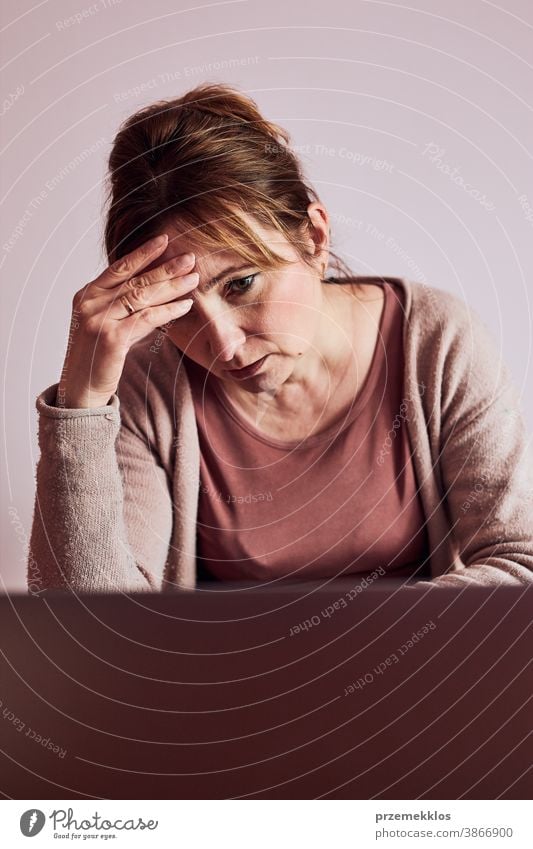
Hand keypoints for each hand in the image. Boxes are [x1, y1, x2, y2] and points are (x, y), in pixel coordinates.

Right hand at [57, 233, 197, 408]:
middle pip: (135, 279)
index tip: (165, 240)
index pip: (119, 267)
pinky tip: (185, 305)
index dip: (143, 253)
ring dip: (171, 286)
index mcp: (87, 294)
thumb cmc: (99, 357)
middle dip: (165, 268)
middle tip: (190, 258)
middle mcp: (90, 303)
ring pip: (142, 296)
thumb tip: (158, 289)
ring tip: (193, 279)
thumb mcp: (108, 323)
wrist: (82, 389)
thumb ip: (125, 305)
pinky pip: (146, 319)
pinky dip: (168, 311)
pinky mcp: (111, 338)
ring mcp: (99, 319)